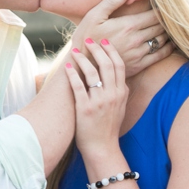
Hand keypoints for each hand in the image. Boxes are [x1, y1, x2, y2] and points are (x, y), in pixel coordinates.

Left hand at [65, 38, 128, 155]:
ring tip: (75, 51)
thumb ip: (119, 90)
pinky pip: (78, 86)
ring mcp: (99, 101)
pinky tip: (67, 67)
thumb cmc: (109, 127)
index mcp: (122, 92)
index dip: (111, 51)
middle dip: (97, 49)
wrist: (103, 148)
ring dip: (82, 59)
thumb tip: (116, 75)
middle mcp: (113, 95)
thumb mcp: (120, 107)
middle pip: (106, 64)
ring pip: (92, 73)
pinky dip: (72, 74)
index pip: (119, 65)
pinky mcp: (85, 108)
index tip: (104, 41)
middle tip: (89, 40)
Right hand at [73, 0, 172, 77]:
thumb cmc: (86, 37)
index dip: (162, 9)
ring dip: (168, 32)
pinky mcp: (139, 65)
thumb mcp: (94, 16)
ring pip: (162, 40)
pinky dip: (168, 48)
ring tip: (171, 26)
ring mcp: (138, 53)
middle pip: (160, 26)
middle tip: (172, 14)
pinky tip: (170, 43)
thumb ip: (112, 1)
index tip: (166, 4)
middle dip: (167, 19)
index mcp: (128, 25)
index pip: (154, 14)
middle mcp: (136, 39)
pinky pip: (160, 55)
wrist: (83, 65)